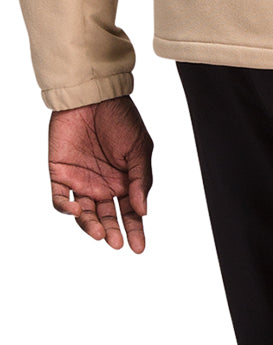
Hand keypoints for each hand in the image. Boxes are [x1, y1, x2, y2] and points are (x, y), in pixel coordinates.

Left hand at [48, 95, 153, 251]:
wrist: (94, 96)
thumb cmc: (121, 119)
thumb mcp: (140, 150)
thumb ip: (140, 181)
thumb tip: (142, 211)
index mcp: (124, 182)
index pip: (130, 214)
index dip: (135, 231)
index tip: (138, 248)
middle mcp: (102, 185)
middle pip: (107, 218)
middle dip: (112, 232)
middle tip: (116, 242)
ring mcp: (80, 181)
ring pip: (83, 213)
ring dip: (90, 225)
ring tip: (98, 232)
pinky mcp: (59, 174)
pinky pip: (59, 199)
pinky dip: (65, 208)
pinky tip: (75, 210)